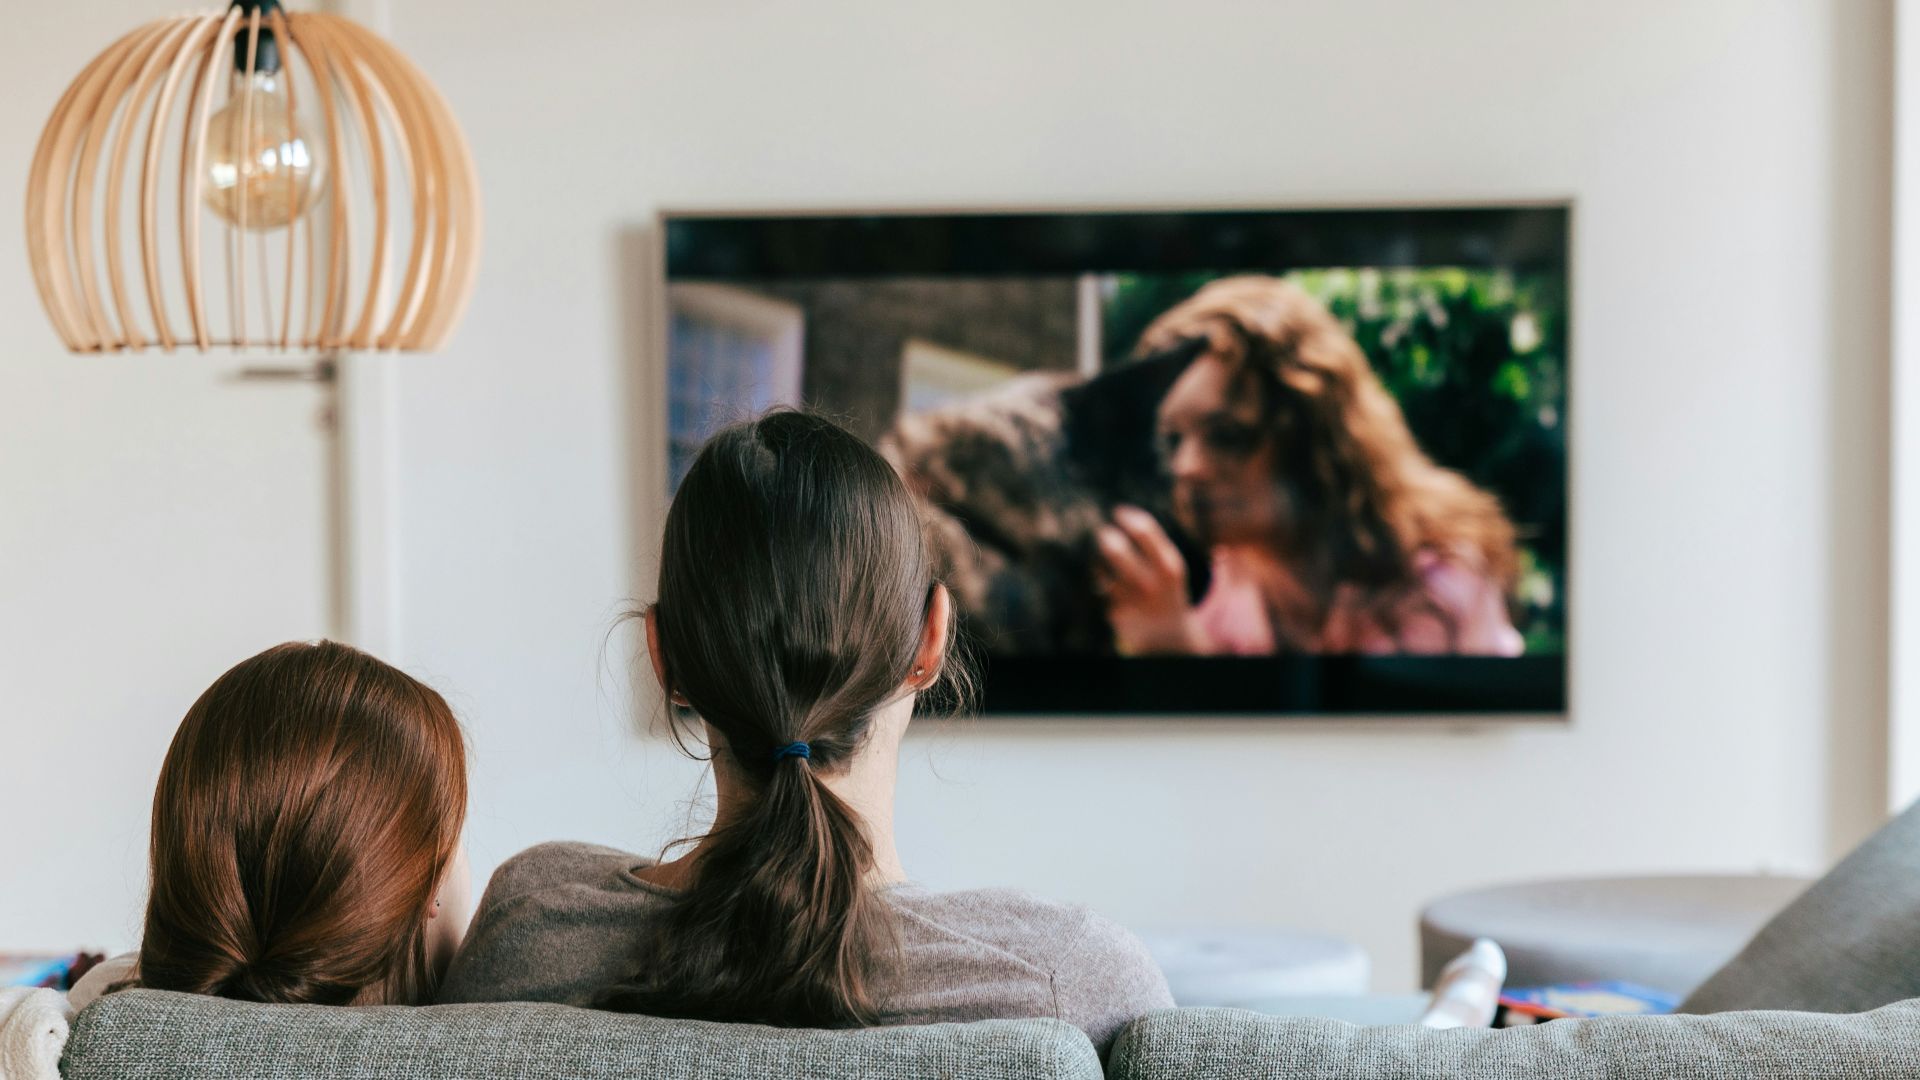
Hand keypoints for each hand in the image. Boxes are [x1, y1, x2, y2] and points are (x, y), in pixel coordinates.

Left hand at [1096, 505, 1202, 654]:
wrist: (1170, 637)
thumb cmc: (1166, 590)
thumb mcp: (1170, 566)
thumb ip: (1152, 542)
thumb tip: (1122, 511)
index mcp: (1169, 566)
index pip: (1144, 531)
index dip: (1126, 517)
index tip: (1116, 511)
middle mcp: (1152, 584)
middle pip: (1117, 551)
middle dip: (1103, 537)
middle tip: (1100, 533)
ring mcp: (1132, 601)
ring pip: (1101, 571)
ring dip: (1094, 559)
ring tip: (1095, 554)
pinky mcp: (1115, 615)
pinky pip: (1097, 589)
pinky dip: (1093, 580)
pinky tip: (1096, 577)